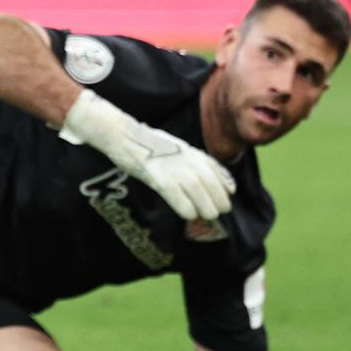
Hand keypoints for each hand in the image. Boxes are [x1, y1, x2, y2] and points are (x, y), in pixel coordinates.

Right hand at [60, 89, 235, 220]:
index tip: (228, 194)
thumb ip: (189, 157)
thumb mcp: (173, 145)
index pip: (217, 169)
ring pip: (200, 195)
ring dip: (206, 209)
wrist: (121, 134)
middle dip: (218, 201)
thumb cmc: (144, 141)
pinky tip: (188, 215)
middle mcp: (186, 160)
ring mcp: (173, 169)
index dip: (225, 185)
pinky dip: (187, 209)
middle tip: (217, 212)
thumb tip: (201, 173)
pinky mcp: (159, 179)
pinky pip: (179, 199)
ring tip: (206, 216)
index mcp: (190, 151)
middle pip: (211, 185)